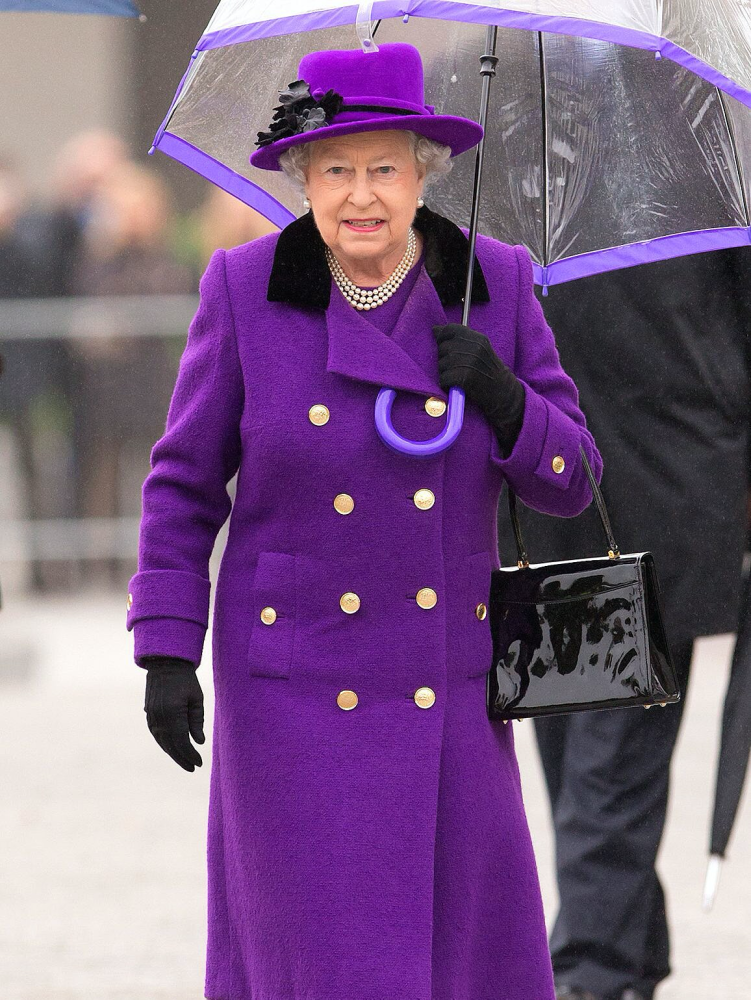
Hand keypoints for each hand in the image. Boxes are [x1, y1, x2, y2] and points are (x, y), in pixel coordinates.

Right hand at [143, 656, 204, 771]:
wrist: (166, 664)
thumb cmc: (186, 680)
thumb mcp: (196, 698)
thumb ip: (197, 721)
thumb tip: (198, 742)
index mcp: (173, 714)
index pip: (182, 742)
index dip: (190, 755)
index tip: (199, 763)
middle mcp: (160, 718)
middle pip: (171, 745)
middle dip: (182, 758)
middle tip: (192, 767)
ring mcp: (152, 717)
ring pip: (162, 742)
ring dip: (172, 753)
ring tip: (184, 761)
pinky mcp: (149, 714)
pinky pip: (156, 735)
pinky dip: (164, 744)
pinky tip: (172, 748)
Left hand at [433, 323, 524, 451]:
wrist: (503, 393)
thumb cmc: (488, 371)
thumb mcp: (479, 350)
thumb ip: (458, 339)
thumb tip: (434, 329)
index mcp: (478, 338)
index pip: (450, 329)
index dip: (442, 337)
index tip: (445, 346)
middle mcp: (475, 348)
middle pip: (443, 348)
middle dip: (444, 359)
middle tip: (456, 369)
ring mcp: (470, 362)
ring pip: (441, 364)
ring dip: (445, 373)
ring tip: (458, 377)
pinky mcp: (465, 378)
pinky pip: (443, 378)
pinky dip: (446, 385)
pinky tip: (456, 386)